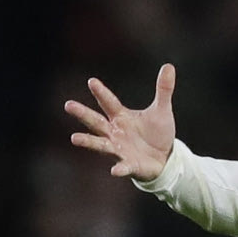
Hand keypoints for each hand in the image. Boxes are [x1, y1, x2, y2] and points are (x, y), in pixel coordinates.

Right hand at [64, 63, 176, 180]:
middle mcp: (115, 132)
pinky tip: (114, 171)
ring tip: (74, 138)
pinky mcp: (129, 164)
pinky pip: (123, 166)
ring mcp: (119, 149)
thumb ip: (163, 90)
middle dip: (83, 114)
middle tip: (68, 105)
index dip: (101, 92)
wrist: (164, 159)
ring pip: (100, 144)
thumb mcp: (161, 110)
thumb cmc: (157, 133)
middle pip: (96, 121)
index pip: (109, 102)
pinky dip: (119, 168)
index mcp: (121, 117)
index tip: (92, 81)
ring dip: (88, 141)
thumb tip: (169, 65)